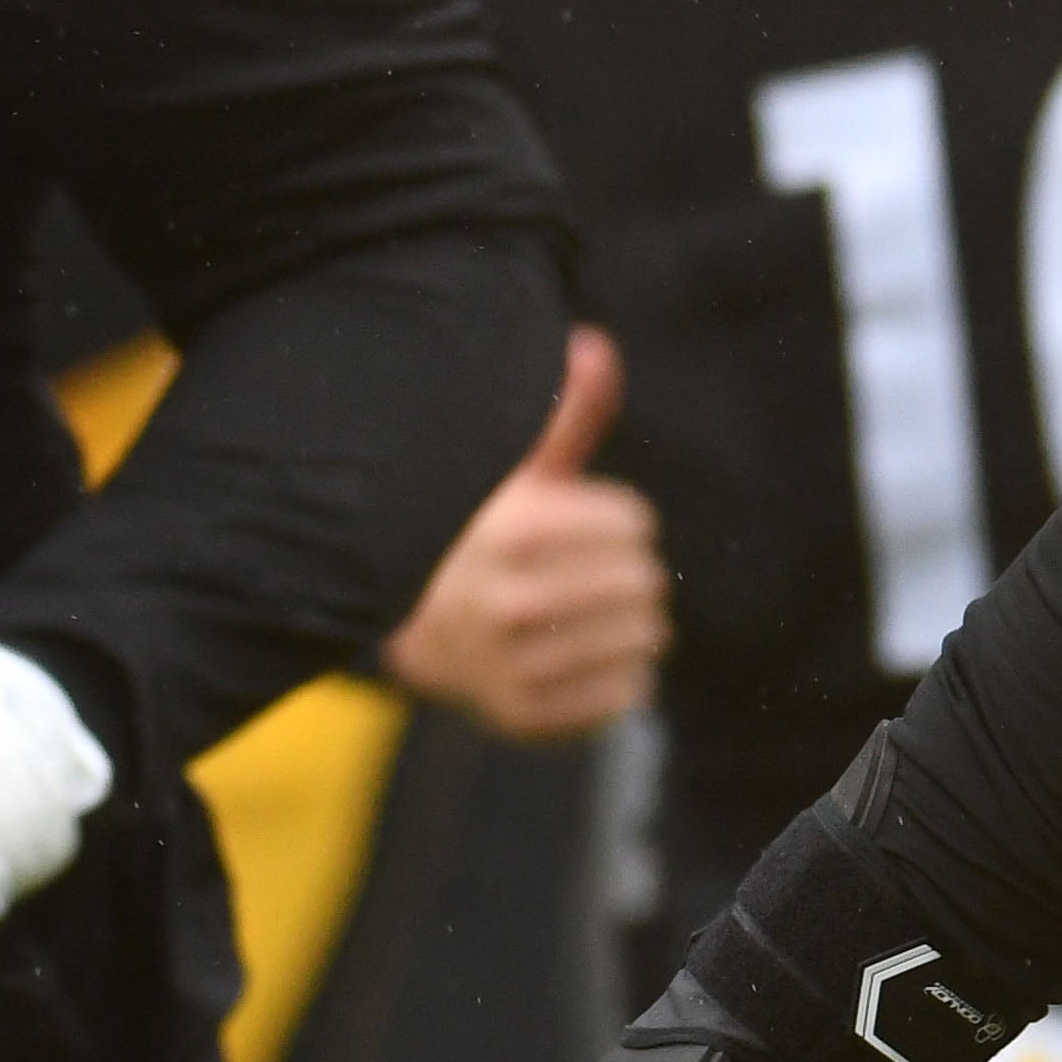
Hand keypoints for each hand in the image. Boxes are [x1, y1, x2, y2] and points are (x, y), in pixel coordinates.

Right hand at [387, 330, 669, 745]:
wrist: (416, 631)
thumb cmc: (486, 534)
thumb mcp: (516, 471)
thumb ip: (566, 413)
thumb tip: (593, 343)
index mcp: (509, 532)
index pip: (636, 522)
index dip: (620, 520)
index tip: (579, 525)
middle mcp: (504, 602)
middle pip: (645, 581)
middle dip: (629, 571)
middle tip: (588, 574)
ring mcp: (509, 667)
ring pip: (645, 640)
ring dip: (631, 625)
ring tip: (585, 614)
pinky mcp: (521, 718)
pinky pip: (628, 695)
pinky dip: (622, 677)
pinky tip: (580, 657)